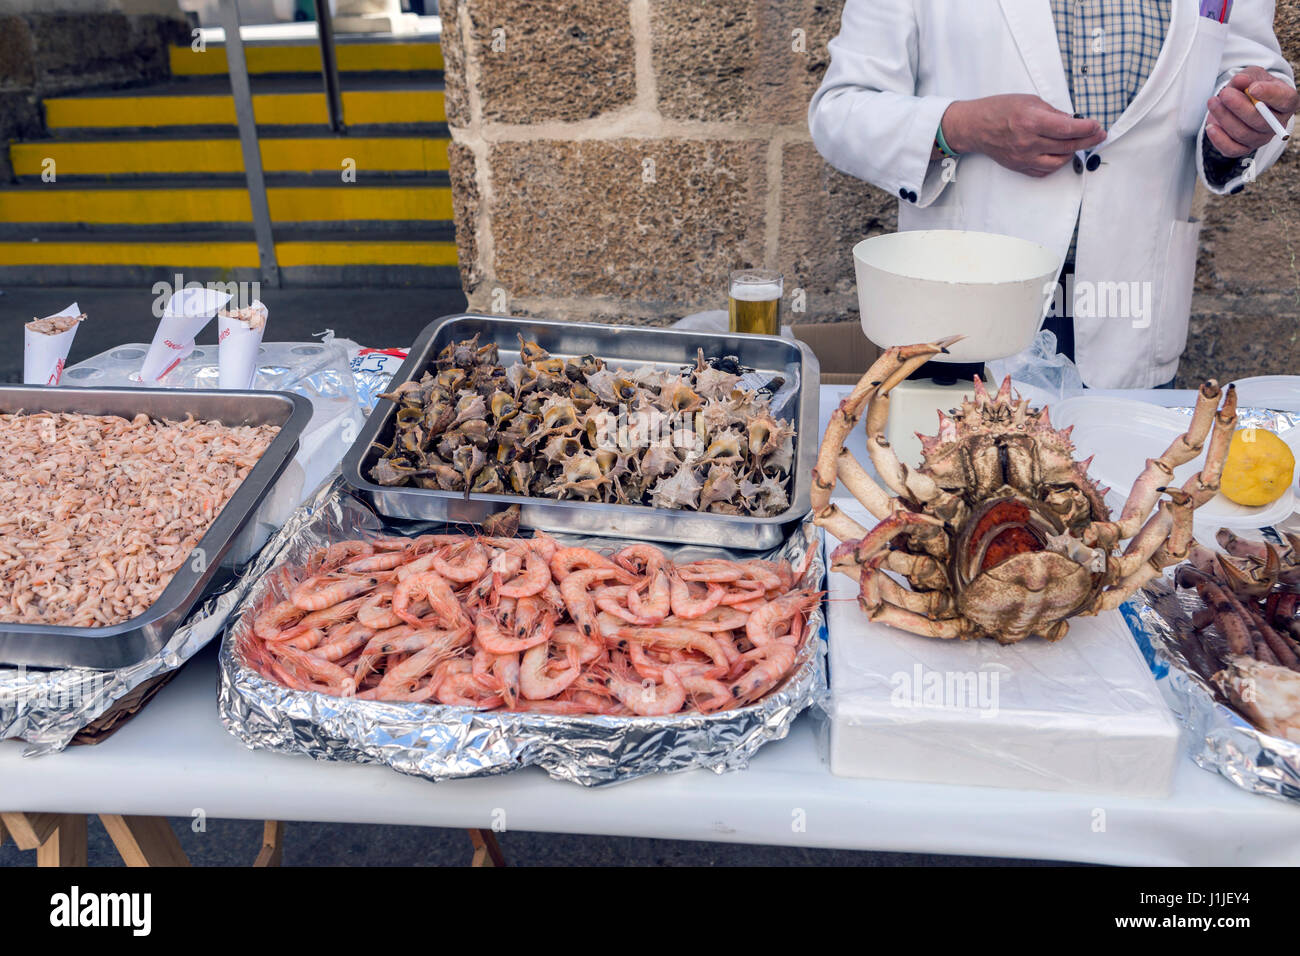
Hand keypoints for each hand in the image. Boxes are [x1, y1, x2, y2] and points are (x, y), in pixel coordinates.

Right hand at [940, 94, 1106, 176]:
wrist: (974, 126)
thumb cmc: (999, 110)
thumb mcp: (1029, 101)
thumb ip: (1052, 113)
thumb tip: (1072, 122)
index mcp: (1031, 121)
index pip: (1067, 129)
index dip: (1087, 128)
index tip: (1096, 126)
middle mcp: (1027, 142)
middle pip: (1067, 146)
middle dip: (1087, 140)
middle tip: (1098, 135)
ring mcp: (1023, 157)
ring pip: (1058, 162)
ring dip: (1072, 153)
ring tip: (1078, 144)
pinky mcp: (1019, 166)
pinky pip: (1044, 171)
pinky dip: (1056, 164)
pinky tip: (1061, 155)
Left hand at [1206, 67, 1298, 157]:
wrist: (1239, 101)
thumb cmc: (1251, 86)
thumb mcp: (1252, 76)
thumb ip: (1247, 77)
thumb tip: (1239, 80)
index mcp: (1286, 102)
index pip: (1285, 101)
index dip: (1270, 95)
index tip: (1253, 88)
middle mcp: (1276, 123)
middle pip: (1261, 121)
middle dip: (1240, 107)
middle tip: (1225, 94)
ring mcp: (1261, 138)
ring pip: (1243, 134)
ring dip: (1225, 118)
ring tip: (1213, 102)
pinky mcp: (1244, 148)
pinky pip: (1232, 149)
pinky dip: (1219, 139)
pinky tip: (1210, 126)